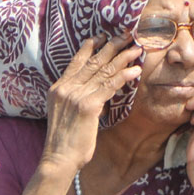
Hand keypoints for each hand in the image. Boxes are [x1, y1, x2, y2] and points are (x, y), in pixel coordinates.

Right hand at [40, 33, 141, 175]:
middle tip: (126, 35)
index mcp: (58, 89)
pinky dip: (124, 77)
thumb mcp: (66, 112)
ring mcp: (76, 96)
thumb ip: (79, 97)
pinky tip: (135, 70)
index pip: (76, 62)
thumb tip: (98, 91)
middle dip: (111, 46)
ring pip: (104, 72)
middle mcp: (65, 89)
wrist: (59, 159)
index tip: (102, 35)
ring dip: (122, 58)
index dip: (89, 47)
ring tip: (136, 49)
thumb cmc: (66, 140)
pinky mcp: (88, 105)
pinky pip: (109, 86)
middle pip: (93, 62)